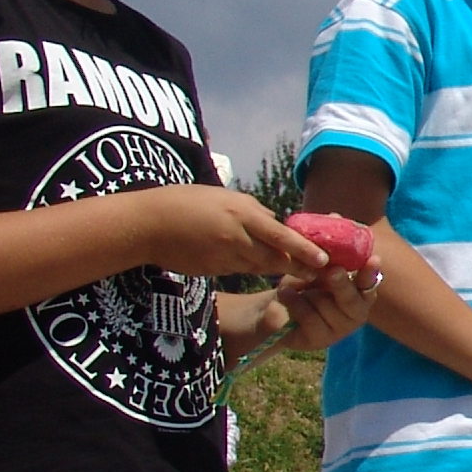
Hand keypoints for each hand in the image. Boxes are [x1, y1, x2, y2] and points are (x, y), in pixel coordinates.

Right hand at [139, 187, 329, 281]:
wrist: (147, 224)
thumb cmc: (185, 202)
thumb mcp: (223, 197)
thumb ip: (250, 210)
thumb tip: (273, 220)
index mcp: (242, 214)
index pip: (282, 236)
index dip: (305, 250)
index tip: (325, 260)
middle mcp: (237, 238)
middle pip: (276, 258)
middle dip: (298, 267)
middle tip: (319, 273)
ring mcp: (224, 257)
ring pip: (259, 266)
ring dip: (277, 270)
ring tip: (297, 273)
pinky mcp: (213, 269)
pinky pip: (239, 269)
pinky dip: (251, 268)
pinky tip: (256, 266)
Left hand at [274, 261, 379, 356]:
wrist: (278, 311)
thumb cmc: (302, 286)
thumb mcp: (312, 272)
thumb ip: (323, 268)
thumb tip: (327, 260)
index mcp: (360, 293)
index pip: (369, 283)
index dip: (370, 273)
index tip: (374, 259)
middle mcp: (356, 313)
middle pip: (351, 299)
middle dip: (341, 284)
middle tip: (334, 271)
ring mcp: (340, 330)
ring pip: (326, 307)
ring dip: (305, 294)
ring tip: (287, 288)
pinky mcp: (320, 341)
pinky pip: (310, 318)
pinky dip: (294, 303)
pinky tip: (284, 295)